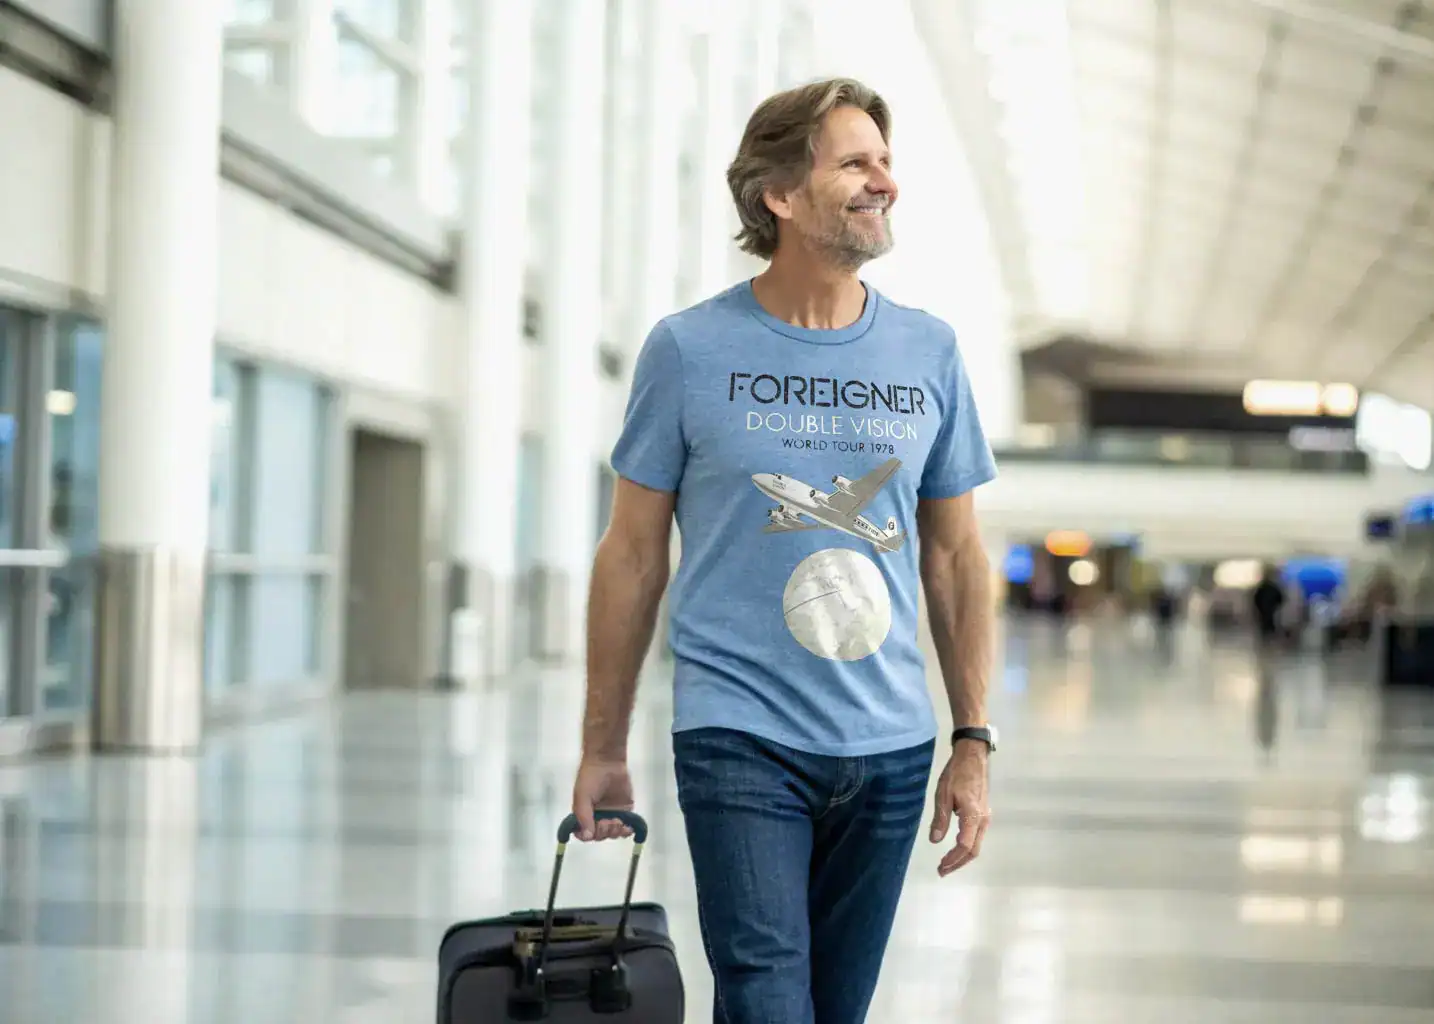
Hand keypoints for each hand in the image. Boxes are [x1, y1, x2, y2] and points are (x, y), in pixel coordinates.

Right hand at [571, 759, 634, 841]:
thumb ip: (584, 817)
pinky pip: (625, 827)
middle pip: (599, 836)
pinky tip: (627, 828)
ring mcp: (610, 815)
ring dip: (614, 832)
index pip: (583, 834)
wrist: (608, 762)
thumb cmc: (590, 778)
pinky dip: (626, 831)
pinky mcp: (624, 811)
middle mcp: (596, 817)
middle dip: (603, 832)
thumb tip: (588, 836)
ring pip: (612, 834)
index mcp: (583, 815)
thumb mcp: (582, 796)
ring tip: (617, 821)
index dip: (588, 835)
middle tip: (608, 821)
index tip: (593, 829)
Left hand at [928, 741, 990, 876]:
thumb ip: (940, 819)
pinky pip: (977, 836)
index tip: (940, 867)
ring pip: (977, 844)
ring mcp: (985, 817)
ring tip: (947, 863)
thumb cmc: (956, 773)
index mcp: (973, 816)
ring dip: (962, 857)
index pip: (964, 845)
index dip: (952, 859)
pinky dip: (966, 847)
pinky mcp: (983, 813)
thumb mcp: (943, 795)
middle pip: (973, 850)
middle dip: (958, 863)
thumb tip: (934, 840)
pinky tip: (956, 847)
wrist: (973, 756)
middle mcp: (983, 820)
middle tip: (942, 871)